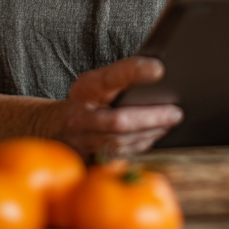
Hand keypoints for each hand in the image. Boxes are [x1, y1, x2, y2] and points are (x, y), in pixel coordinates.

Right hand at [50, 56, 181, 157]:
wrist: (52, 127)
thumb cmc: (85, 99)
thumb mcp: (95, 81)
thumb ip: (119, 78)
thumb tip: (159, 73)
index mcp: (85, 89)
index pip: (111, 78)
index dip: (134, 73)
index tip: (159, 69)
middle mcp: (81, 117)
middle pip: (119, 121)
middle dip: (152, 118)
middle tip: (176, 113)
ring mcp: (84, 142)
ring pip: (122, 143)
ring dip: (151, 133)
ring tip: (171, 122)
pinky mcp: (89, 159)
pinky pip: (121, 156)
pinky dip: (141, 145)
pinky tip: (155, 135)